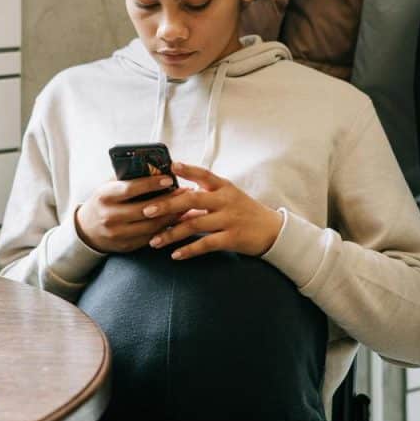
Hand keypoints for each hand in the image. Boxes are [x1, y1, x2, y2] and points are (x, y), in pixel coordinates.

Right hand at [75, 175, 189, 253]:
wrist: (86, 230)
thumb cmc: (103, 201)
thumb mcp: (108, 186)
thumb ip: (127, 177)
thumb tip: (154, 166)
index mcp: (105, 196)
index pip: (131, 189)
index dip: (151, 184)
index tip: (169, 179)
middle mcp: (110, 216)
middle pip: (145, 209)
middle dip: (168, 200)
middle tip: (185, 191)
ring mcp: (117, 233)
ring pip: (151, 226)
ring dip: (171, 216)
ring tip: (184, 205)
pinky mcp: (125, 246)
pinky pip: (150, 238)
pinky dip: (165, 229)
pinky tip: (175, 219)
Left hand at [143, 162, 282, 259]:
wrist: (273, 230)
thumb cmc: (243, 211)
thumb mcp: (226, 198)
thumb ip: (202, 199)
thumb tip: (171, 202)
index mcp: (223, 187)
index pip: (203, 174)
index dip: (187, 169)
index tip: (170, 165)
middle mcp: (225, 200)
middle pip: (192, 200)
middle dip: (167, 206)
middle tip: (146, 211)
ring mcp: (229, 219)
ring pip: (194, 225)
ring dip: (171, 234)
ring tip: (154, 241)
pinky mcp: (232, 238)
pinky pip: (206, 244)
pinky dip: (188, 250)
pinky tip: (174, 255)